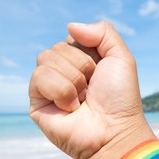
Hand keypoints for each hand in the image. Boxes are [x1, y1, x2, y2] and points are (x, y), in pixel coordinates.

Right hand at [29, 22, 153, 158]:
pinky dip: (60, 91)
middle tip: (91, 89)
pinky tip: (71, 109)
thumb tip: (70, 27)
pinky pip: (39, 77)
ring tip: (82, 101)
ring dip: (72, 80)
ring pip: (45, 58)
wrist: (114, 132)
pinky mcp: (37, 103)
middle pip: (57, 47)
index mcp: (81, 62)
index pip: (71, 39)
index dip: (88, 53)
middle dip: (81, 66)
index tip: (100, 72)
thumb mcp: (121, 57)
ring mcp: (49, 88)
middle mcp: (64, 74)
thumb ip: (102, 32)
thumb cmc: (120, 99)